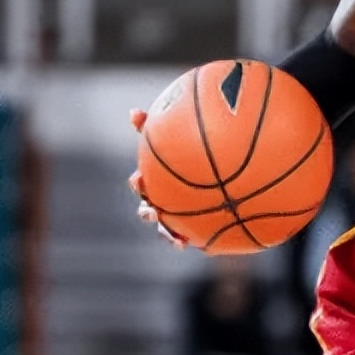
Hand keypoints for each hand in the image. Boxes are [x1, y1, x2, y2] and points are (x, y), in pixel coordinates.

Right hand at [129, 108, 187, 249]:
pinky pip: (187, 236)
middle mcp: (161, 198)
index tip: (140, 180)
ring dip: (165, 233)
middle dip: (147, 213)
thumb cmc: (193, 148)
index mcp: (156, 178)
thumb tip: (133, 112)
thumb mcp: (180, 134)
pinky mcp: (190, 226)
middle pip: (147, 209)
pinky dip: (185, 240)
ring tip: (174, 238)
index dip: (138, 183)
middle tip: (153, 212)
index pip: (140, 182)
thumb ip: (162, 127)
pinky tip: (192, 242)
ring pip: (165, 228)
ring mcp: (174, 214)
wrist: (222, 176)